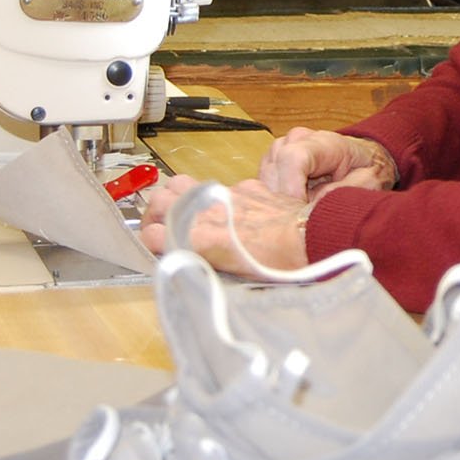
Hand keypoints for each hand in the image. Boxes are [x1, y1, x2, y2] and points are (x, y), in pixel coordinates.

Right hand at [138, 173, 309, 273]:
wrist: (311, 236)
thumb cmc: (280, 265)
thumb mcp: (235, 274)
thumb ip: (203, 263)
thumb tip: (183, 262)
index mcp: (202, 239)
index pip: (153, 234)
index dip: (149, 241)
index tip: (152, 247)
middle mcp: (209, 213)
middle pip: (160, 200)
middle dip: (153, 213)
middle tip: (158, 227)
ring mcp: (226, 196)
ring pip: (181, 185)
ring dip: (174, 196)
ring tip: (179, 211)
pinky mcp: (246, 186)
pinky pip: (218, 186)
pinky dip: (211, 196)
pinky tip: (223, 210)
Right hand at [257, 128, 398, 199]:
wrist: (362, 159)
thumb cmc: (365, 170)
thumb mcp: (369, 181)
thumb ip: (344, 190)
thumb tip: (313, 205)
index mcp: (323, 142)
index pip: (293, 158)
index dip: (291, 189)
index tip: (299, 212)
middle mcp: (296, 140)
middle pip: (274, 172)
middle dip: (285, 201)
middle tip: (301, 219)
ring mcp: (279, 150)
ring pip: (263, 180)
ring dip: (278, 202)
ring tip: (299, 212)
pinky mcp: (270, 164)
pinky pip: (261, 186)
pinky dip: (273, 202)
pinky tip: (290, 209)